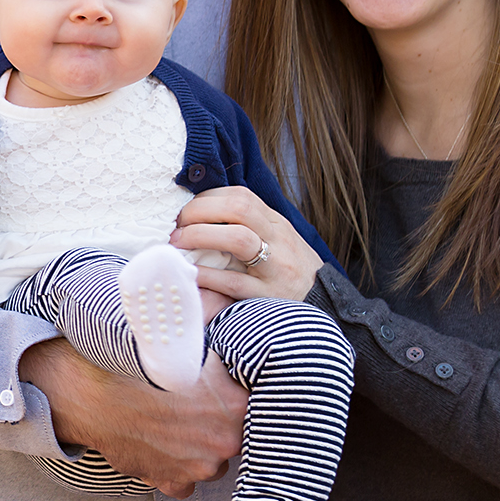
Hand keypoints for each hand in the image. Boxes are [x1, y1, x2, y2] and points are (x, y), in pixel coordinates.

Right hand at [18, 338, 244, 497]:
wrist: (90, 392)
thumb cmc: (136, 363)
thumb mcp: (186, 344)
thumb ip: (219, 346)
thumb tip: (237, 327)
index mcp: (235, 405)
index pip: (255, 404)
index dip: (238, 394)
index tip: (224, 388)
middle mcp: (224, 442)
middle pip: (234, 434)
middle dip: (219, 421)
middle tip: (194, 403)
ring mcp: (197, 467)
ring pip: (211, 459)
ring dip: (198, 445)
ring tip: (173, 421)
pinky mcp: (171, 481)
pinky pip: (184, 480)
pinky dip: (175, 466)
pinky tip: (160, 443)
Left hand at [171, 186, 323, 303]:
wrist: (323, 304)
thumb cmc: (289, 268)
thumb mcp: (277, 238)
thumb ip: (248, 225)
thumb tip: (201, 212)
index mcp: (277, 223)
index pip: (241, 196)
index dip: (207, 198)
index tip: (185, 208)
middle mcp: (279, 240)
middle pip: (239, 209)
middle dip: (200, 211)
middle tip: (176, 224)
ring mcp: (276, 268)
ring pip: (238, 239)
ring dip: (200, 236)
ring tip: (177, 243)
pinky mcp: (268, 296)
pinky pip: (234, 282)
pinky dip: (207, 275)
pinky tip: (189, 272)